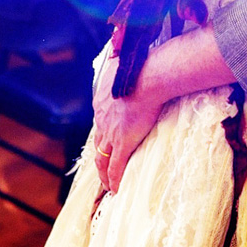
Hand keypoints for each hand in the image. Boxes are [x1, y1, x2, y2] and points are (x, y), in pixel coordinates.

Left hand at [92, 50, 161, 193]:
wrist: (148, 78)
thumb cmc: (142, 68)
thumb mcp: (124, 64)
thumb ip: (121, 64)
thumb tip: (118, 56)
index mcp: (103, 102)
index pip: (100, 122)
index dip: (103, 133)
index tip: (107, 140)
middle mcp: (102, 119)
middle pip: (97, 143)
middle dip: (100, 156)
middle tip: (103, 167)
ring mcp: (111, 133)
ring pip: (102, 159)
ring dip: (103, 174)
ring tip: (107, 183)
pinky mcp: (122, 144)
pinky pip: (115, 168)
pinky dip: (113, 180)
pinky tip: (115, 190)